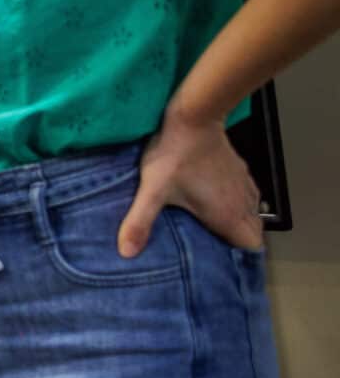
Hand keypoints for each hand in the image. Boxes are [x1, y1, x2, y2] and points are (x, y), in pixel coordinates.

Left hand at [121, 111, 262, 255]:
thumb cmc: (174, 156)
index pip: (250, 245)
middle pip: (253, 231)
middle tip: (211, 247)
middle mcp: (241, 201)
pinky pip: (247, 195)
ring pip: (251, 213)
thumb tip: (126, 253)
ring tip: (213, 230)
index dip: (239, 255)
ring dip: (237, 222)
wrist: (194, 117)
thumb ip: (140, 221)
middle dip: (237, 242)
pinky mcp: (239, 169)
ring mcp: (243, 183)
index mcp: (227, 213)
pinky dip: (237, 204)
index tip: (220, 260)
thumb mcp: (152, 191)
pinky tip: (215, 204)